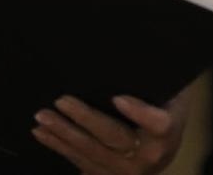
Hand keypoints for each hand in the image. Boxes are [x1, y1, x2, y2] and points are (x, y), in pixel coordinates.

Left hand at [31, 91, 187, 173]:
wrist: (162, 149)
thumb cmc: (163, 109)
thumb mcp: (170, 94)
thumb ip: (154, 81)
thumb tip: (131, 50)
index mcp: (166, 134)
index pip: (158, 124)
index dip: (140, 113)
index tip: (118, 98)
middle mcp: (147, 157)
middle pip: (113, 137)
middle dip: (85, 119)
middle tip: (61, 101)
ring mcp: (125, 172)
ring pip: (91, 153)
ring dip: (64, 134)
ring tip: (43, 118)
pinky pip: (79, 162)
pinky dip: (59, 147)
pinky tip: (42, 133)